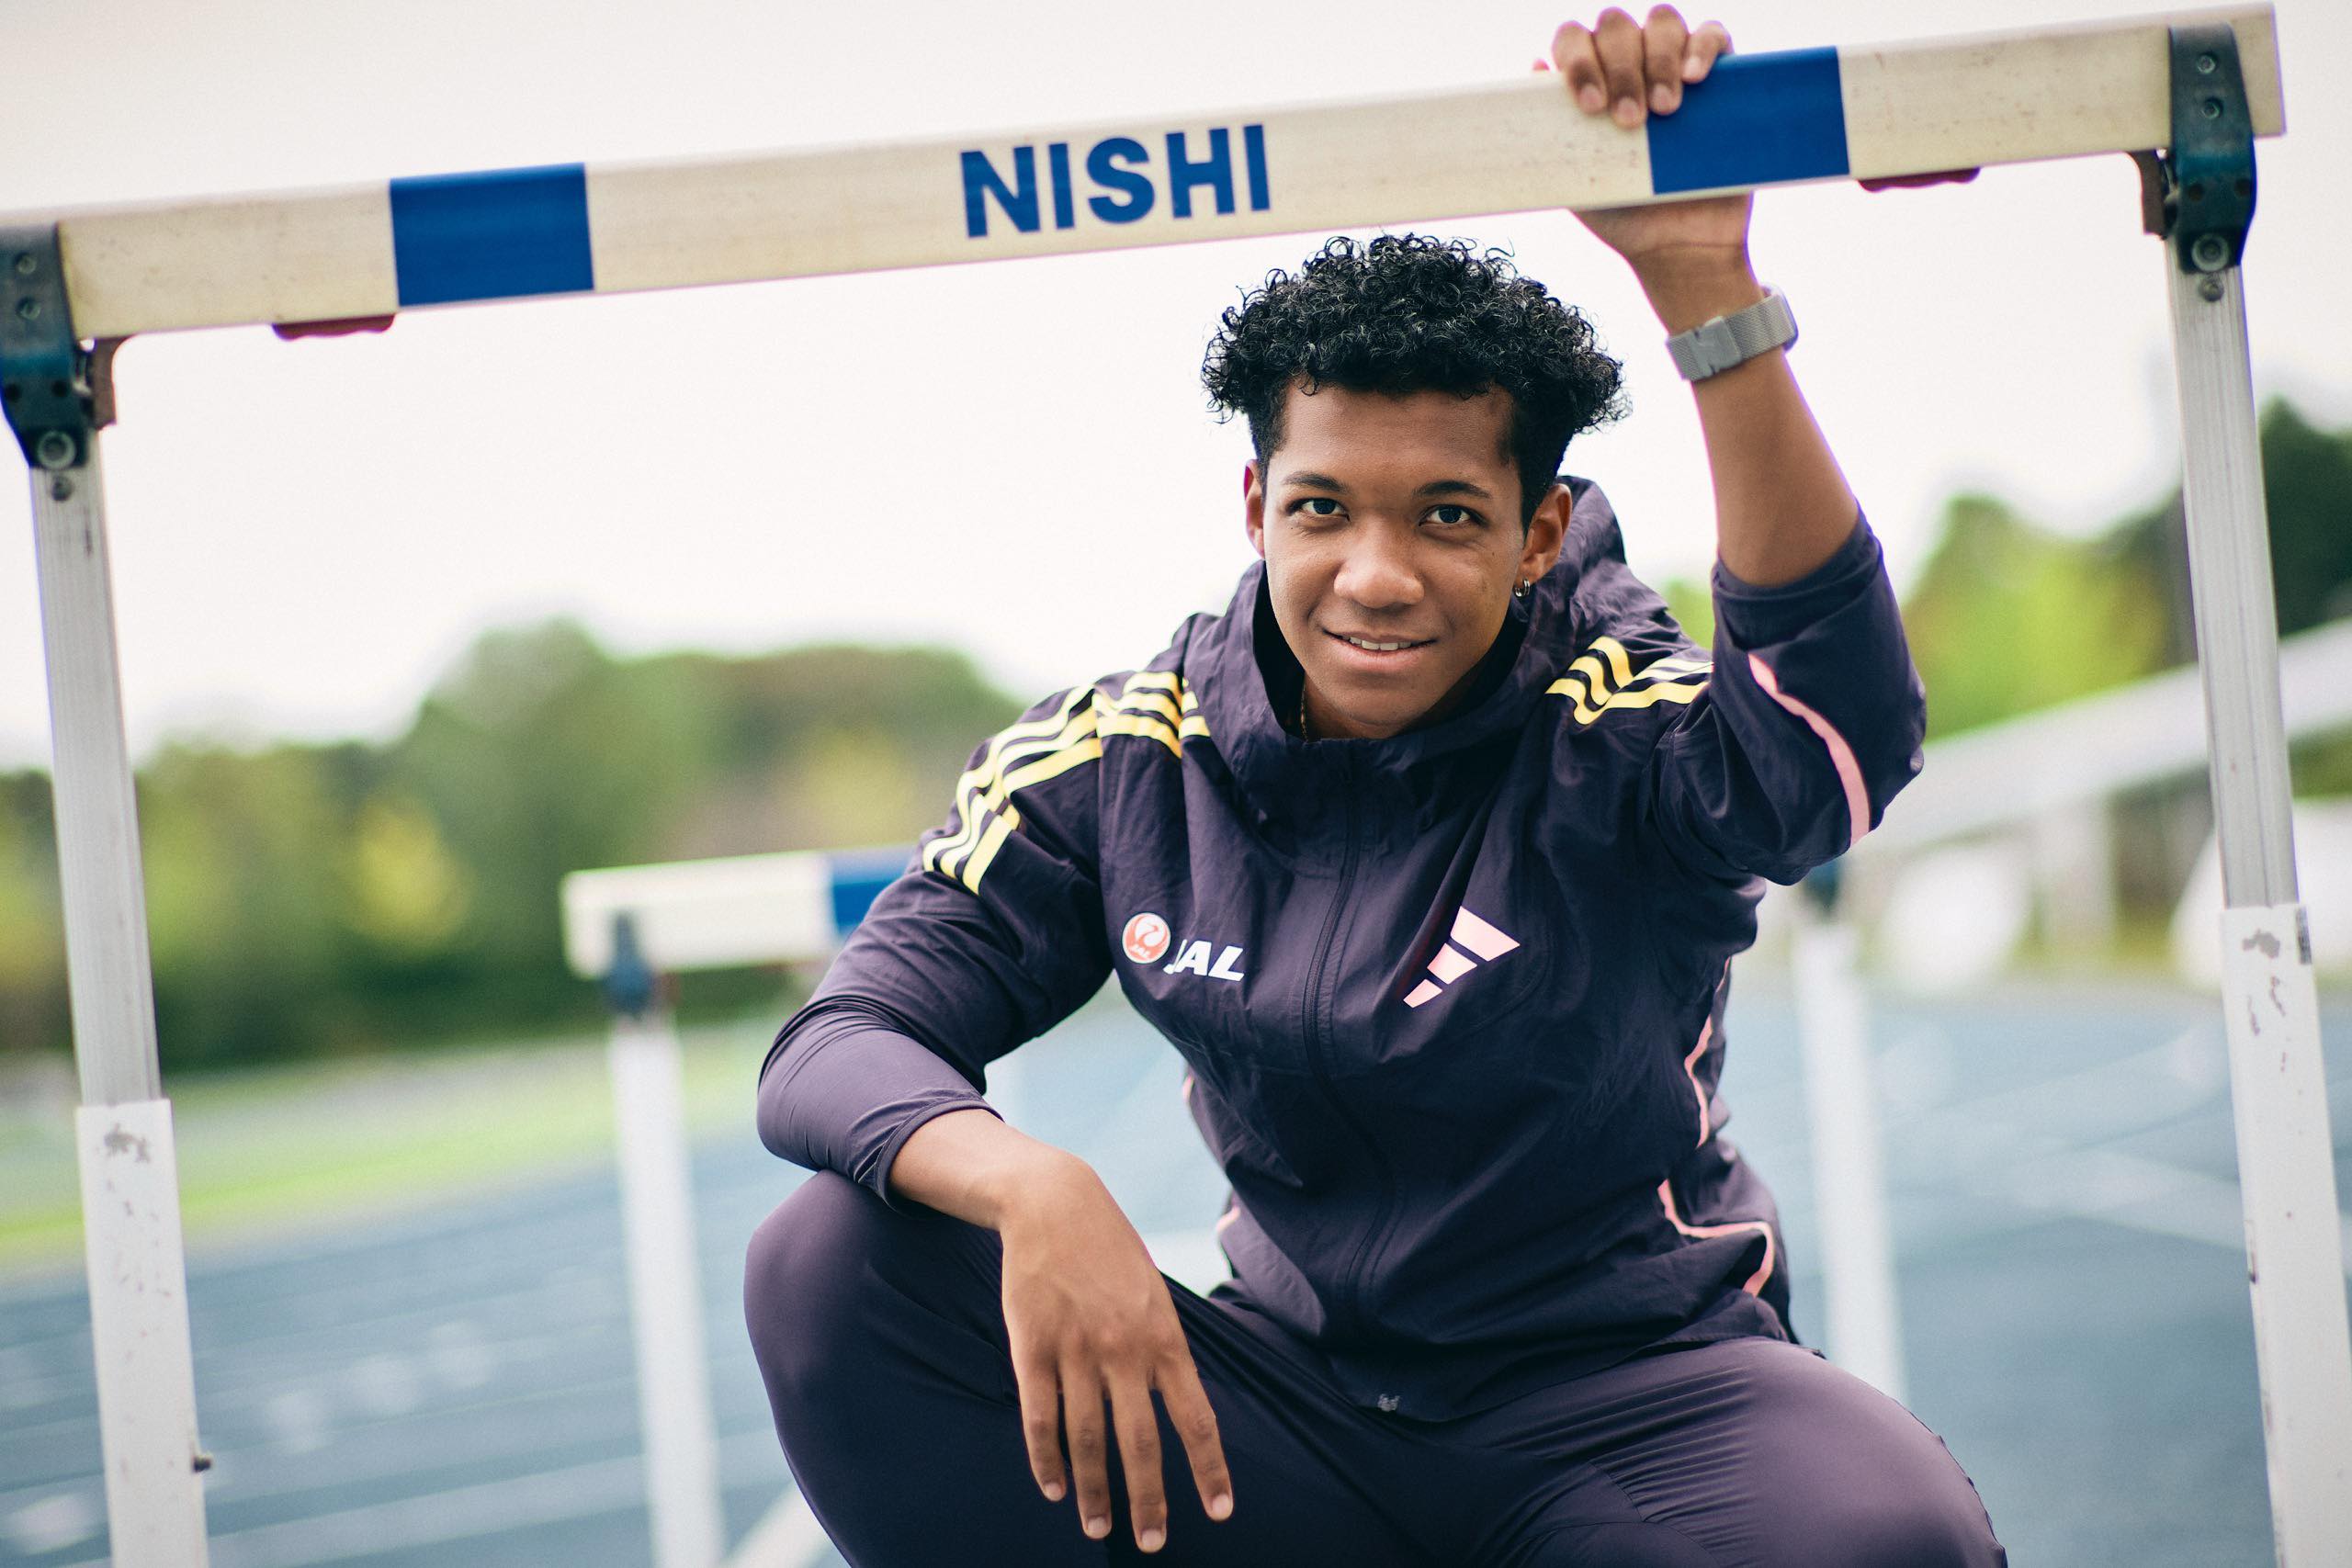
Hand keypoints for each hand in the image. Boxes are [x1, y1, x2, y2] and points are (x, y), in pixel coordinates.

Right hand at [998, 1152, 1233, 1552]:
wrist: (1055, 1203)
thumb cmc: (1111, 1254)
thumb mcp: (1155, 1296)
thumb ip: (1164, 1352)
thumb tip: (1178, 1409)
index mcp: (1164, 1337)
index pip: (1195, 1417)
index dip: (1208, 1469)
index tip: (1219, 1512)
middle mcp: (1124, 1349)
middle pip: (1140, 1442)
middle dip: (1149, 1500)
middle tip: (1152, 1542)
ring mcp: (1075, 1350)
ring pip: (1086, 1439)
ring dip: (1094, 1491)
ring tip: (1099, 1527)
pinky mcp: (1032, 1347)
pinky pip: (1040, 1417)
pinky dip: (1046, 1459)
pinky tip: (1053, 1488)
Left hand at [1545, 7, 1747, 272]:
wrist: (1679, 247)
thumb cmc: (1624, 213)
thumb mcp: (1578, 178)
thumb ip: (1555, 131)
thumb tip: (1535, 66)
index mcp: (1591, 81)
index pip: (1574, 40)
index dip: (1578, 61)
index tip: (1591, 107)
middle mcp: (1630, 64)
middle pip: (1616, 27)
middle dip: (1619, 69)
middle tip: (1630, 121)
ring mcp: (1674, 66)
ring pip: (1662, 23)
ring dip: (1658, 60)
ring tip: (1665, 111)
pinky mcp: (1721, 77)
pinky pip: (1714, 34)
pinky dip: (1702, 48)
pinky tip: (1694, 78)